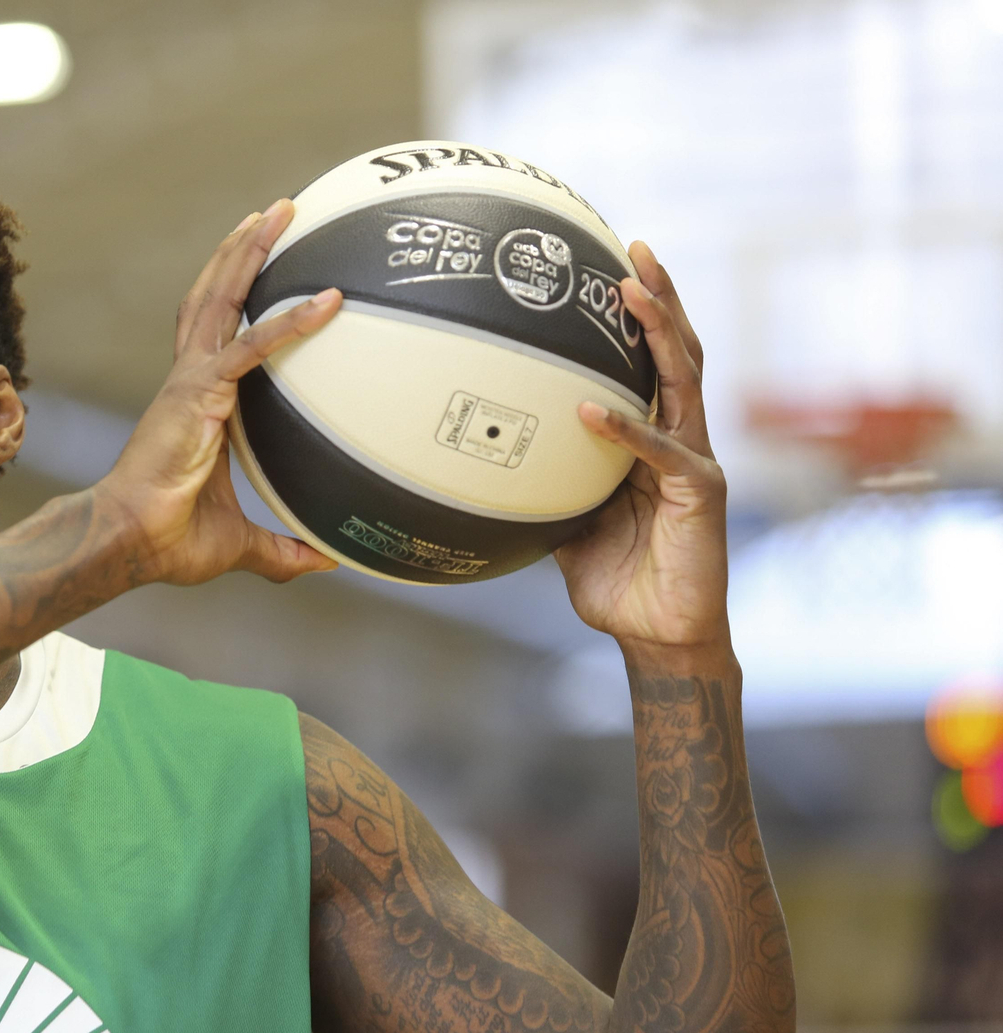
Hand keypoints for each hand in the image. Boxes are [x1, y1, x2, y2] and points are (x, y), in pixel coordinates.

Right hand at [97, 199, 341, 586]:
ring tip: (278, 213)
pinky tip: (327, 302)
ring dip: (251, 253)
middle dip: (241, 251)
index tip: (262, 266)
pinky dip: (290, 322)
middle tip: (272, 213)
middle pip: (215, 297)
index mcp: (196, 402)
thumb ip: (284, 550)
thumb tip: (329, 560)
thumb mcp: (242, 544)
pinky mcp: (199, 393)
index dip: (236, 297)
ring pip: (223, 299)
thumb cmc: (169, 541)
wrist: (129, 542)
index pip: (216, 335)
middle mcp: (189, 379)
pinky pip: (252, 346)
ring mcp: (191, 380)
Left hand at [553, 242, 729, 652]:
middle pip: (677, 351)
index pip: (651, 363)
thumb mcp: (565, 522)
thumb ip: (544, 482)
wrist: (656, 632)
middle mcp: (681, 437)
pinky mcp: (701, 492)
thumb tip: (483, 457)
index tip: (613, 266)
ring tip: (631, 290)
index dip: (640, 316)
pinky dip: (624, 431)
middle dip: (660, 297)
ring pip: (683, 380)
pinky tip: (590, 410)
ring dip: (659, 332)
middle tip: (636, 248)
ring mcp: (695, 461)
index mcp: (653, 438)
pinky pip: (659, 453)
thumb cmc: (615, 579)